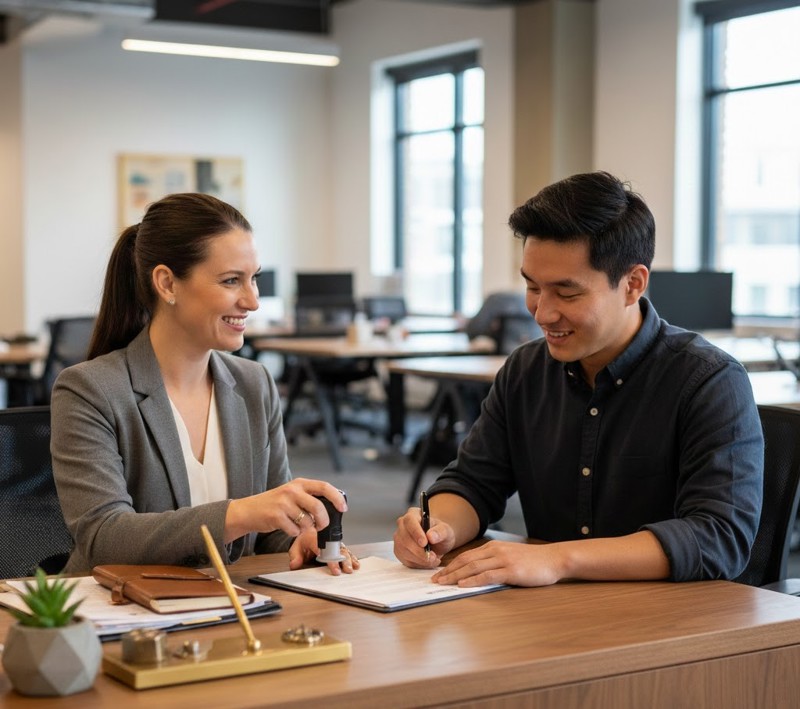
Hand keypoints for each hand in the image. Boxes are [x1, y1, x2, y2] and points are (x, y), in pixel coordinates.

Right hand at [224, 478, 347, 542]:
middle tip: (321, 525)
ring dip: (306, 528)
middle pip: (318, 506)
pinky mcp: (276, 516)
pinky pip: (295, 530)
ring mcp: (283, 503)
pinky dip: (294, 532)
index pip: (324, 487)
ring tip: (298, 524)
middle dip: (324, 520)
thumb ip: (309, 498)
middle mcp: (292, 490)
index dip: (337, 498)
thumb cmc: (274, 504)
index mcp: (299, 483)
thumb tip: (332, 508)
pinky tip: (287, 527)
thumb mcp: (292, 494)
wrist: (249, 510)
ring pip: (307, 521)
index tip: (343, 508)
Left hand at [287, 527, 360, 575]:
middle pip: (337, 549)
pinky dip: (352, 557)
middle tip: (345, 569)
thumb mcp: (296, 547)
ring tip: (352, 568)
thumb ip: (295, 556)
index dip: (330, 560)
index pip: (324, 550)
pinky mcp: (339, 545)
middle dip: (342, 560)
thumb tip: (295, 564)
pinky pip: (347, 551)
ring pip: (344, 550)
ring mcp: (335, 542)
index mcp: (316, 538)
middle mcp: (328, 539)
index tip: (334, 568)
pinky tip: (356, 564)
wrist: (308, 530)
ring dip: (349, 559)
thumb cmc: (303, 539)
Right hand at [393, 506, 456, 568]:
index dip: (416, 533)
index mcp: (413, 514)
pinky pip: (405, 560)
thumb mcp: (446, 530)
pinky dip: (418, 564)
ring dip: (419, 559)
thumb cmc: (440, 533)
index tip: (424, 543)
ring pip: (403, 551)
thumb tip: (431, 536)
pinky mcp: (399, 552)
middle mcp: (402, 525)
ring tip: (433, 560)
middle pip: (404, 538)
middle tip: (433, 557)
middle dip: (419, 551)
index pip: (410, 521)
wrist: (438, 542)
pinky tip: (427, 562)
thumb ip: (440, 532)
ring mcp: (399, 539)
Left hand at [431, 541, 563, 587]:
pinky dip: (473, 580)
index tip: (440, 573)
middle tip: (435, 580)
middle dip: (448, 571)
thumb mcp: (510, 556)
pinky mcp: (511, 570)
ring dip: (456, 576)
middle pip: (466, 561)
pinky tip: (463, 585)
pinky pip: (488, 575)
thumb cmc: (533, 561)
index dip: (451, 565)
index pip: (467, 556)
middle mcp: (495, 551)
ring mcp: (503, 560)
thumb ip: (494, 561)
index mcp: (493, 547)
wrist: (554, 559)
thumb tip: (476, 573)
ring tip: (443, 583)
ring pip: (473, 567)